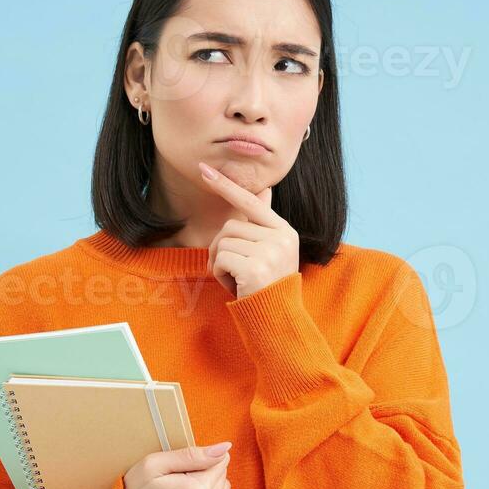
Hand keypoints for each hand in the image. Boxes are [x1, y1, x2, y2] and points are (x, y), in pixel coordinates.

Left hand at [198, 161, 299, 298]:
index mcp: (284, 230)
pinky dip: (220, 274)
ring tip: (237, 279)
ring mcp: (270, 252)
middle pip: (231, 226)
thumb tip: (264, 190)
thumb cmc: (267, 286)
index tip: (204, 169)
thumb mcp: (270, 251)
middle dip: (222, 248)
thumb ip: (262, 225)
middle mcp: (280, 237)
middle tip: (234, 270)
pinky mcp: (255, 267)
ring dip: (221, 263)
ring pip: (223, 242)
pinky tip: (235, 286)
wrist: (277, 319)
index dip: (226, 186)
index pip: (251, 202)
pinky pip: (221, 259)